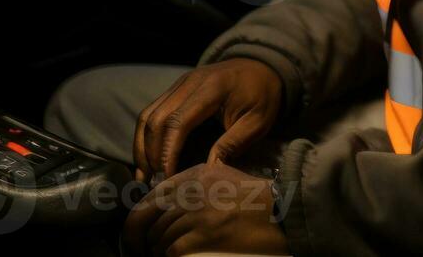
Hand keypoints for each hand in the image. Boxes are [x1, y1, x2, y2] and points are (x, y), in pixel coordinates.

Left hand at [124, 162, 288, 255]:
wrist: (284, 212)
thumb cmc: (258, 202)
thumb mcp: (224, 179)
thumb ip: (196, 186)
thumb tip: (167, 209)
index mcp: (195, 174)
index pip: (150, 197)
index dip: (138, 221)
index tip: (137, 237)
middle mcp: (192, 188)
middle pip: (147, 217)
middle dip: (137, 239)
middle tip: (139, 253)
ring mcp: (198, 210)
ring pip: (158, 237)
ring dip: (157, 253)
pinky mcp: (205, 232)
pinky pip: (171, 251)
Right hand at [133, 59, 283, 179]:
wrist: (262, 67)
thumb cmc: (262, 96)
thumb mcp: (258, 121)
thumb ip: (233, 143)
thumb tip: (207, 170)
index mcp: (212, 88)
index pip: (178, 122)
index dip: (168, 153)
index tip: (167, 179)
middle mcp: (188, 82)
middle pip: (156, 119)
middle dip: (150, 154)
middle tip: (153, 183)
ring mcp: (178, 84)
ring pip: (147, 115)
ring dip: (142, 147)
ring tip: (144, 177)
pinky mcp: (174, 89)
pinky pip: (151, 112)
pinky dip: (145, 137)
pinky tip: (147, 159)